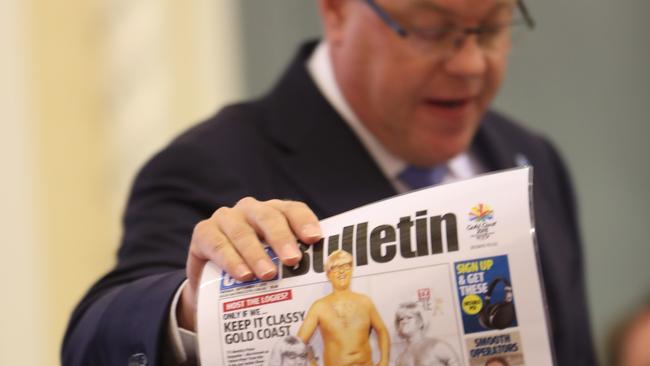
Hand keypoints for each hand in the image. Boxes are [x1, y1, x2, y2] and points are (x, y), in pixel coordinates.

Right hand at [177, 197, 321, 330]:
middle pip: (269, 217)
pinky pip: (217, 244)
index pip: (292, 210)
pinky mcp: (203, 232)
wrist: (212, 285)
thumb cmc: (254, 271)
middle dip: (282, 238)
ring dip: (256, 253)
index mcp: (274, 213)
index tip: (314, 238)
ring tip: (268, 274)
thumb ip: (295, 267)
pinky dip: (231, 260)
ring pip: (243, 232)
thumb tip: (324, 284)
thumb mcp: (274, 265)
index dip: (304, 221)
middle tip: (292, 260)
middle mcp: (251, 210)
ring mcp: (226, 219)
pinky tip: (243, 275)